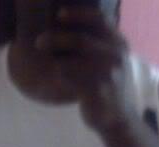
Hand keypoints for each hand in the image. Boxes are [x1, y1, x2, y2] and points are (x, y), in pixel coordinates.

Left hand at [35, 7, 134, 131]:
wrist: (119, 119)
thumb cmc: (109, 87)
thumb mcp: (111, 60)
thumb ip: (98, 43)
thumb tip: (67, 22)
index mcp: (119, 44)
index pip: (99, 19)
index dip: (77, 14)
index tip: (59, 14)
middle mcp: (115, 56)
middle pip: (79, 40)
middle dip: (55, 39)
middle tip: (39, 42)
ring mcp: (107, 74)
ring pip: (70, 61)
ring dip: (54, 60)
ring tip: (46, 61)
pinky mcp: (96, 91)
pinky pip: (69, 79)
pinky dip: (58, 76)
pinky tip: (54, 77)